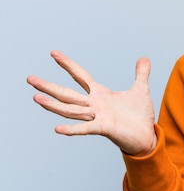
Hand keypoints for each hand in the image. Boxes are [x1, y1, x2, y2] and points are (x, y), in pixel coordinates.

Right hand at [27, 51, 156, 155]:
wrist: (146, 137)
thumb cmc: (139, 116)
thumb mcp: (140, 90)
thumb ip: (141, 74)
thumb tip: (144, 58)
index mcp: (101, 94)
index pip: (80, 76)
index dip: (68, 64)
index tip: (53, 53)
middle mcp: (95, 105)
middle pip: (67, 94)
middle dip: (49, 86)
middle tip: (29, 78)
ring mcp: (97, 117)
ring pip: (71, 109)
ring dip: (53, 105)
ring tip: (35, 98)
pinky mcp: (104, 128)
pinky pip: (86, 128)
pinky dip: (72, 129)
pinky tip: (57, 129)